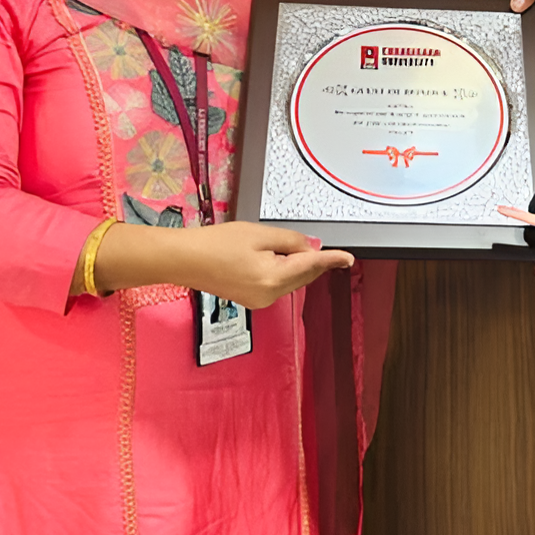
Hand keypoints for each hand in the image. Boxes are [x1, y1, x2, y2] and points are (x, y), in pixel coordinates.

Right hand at [94, 220, 353, 308]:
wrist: (185, 259)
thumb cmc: (216, 244)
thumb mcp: (259, 234)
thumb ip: (290, 241)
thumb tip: (312, 247)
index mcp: (273, 279)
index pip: (311, 266)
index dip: (332, 260)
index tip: (348, 258)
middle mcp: (269, 295)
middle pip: (302, 275)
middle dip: (311, 259)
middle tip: (313, 243)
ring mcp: (260, 300)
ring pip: (291, 280)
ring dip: (296, 264)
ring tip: (281, 245)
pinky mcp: (252, 299)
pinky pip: (278, 283)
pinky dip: (283, 270)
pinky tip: (273, 257)